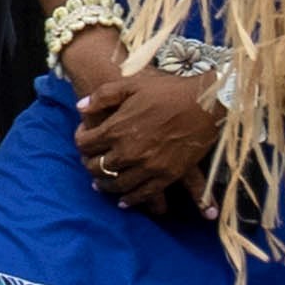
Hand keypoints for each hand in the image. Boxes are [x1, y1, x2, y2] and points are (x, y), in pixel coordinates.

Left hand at [76, 61, 224, 207]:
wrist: (204, 102)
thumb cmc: (167, 90)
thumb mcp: (131, 84)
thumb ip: (102, 96)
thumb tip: (81, 107)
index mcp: (116, 128)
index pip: (85, 144)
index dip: (80, 141)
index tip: (84, 139)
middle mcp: (128, 151)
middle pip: (98, 167)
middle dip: (90, 165)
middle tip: (90, 163)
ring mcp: (148, 166)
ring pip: (117, 184)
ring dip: (106, 185)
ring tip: (101, 184)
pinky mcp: (167, 175)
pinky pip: (143, 193)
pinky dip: (131, 199)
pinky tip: (124, 200)